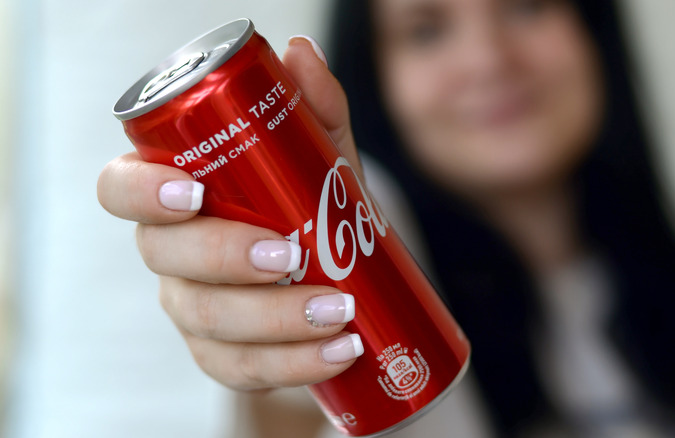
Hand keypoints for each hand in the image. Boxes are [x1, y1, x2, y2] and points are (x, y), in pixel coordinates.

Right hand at [97, 36, 363, 391]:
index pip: (121, 188)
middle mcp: (171, 254)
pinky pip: (244, 370)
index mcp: (174, 196)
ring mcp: (194, 310)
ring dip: (276, 319)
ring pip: (209, 321)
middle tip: (292, 253)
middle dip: (226, 258)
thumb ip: (312, 108)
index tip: (194, 192)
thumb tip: (299, 53)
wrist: (343, 273)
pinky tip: (341, 349)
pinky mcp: (224, 356)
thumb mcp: (320, 156)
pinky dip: (295, 364)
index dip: (143, 193)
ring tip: (342, 309)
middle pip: (165, 259)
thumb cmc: (314, 205)